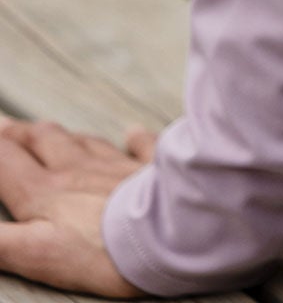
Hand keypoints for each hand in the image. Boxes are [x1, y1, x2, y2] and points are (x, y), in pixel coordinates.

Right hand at [0, 115, 153, 296]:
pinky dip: (134, 140)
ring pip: (82, 141)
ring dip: (61, 134)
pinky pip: (141, 147)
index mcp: (45, 192)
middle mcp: (77, 170)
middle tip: (5, 125)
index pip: (7, 163)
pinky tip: (132, 132)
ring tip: (48, 129)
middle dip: (19, 135)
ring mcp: (115, 166)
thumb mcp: (35, 254)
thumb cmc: (100, 251)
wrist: (168, 232)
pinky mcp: (151, 169)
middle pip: (43, 143)